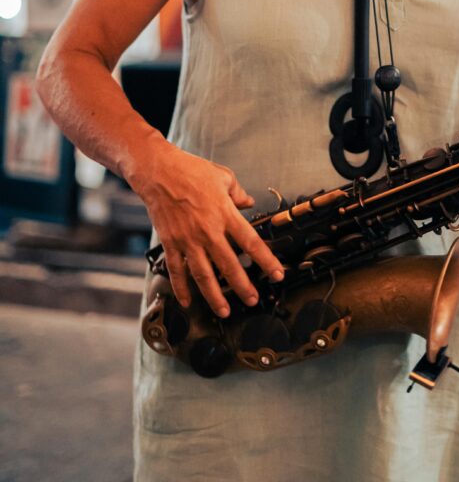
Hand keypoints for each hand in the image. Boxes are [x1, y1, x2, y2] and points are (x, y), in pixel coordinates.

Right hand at [136, 145, 284, 315]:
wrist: (158, 171)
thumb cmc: (191, 171)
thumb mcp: (223, 176)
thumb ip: (238, 193)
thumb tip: (249, 202)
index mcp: (225, 214)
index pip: (250, 242)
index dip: (266, 260)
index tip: (276, 274)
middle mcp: (208, 230)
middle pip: (229, 264)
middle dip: (242, 286)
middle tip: (252, 299)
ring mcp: (188, 239)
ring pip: (203, 274)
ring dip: (214, 295)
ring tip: (224, 310)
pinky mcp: (171, 243)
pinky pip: (176, 270)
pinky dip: (181, 288)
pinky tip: (187, 301)